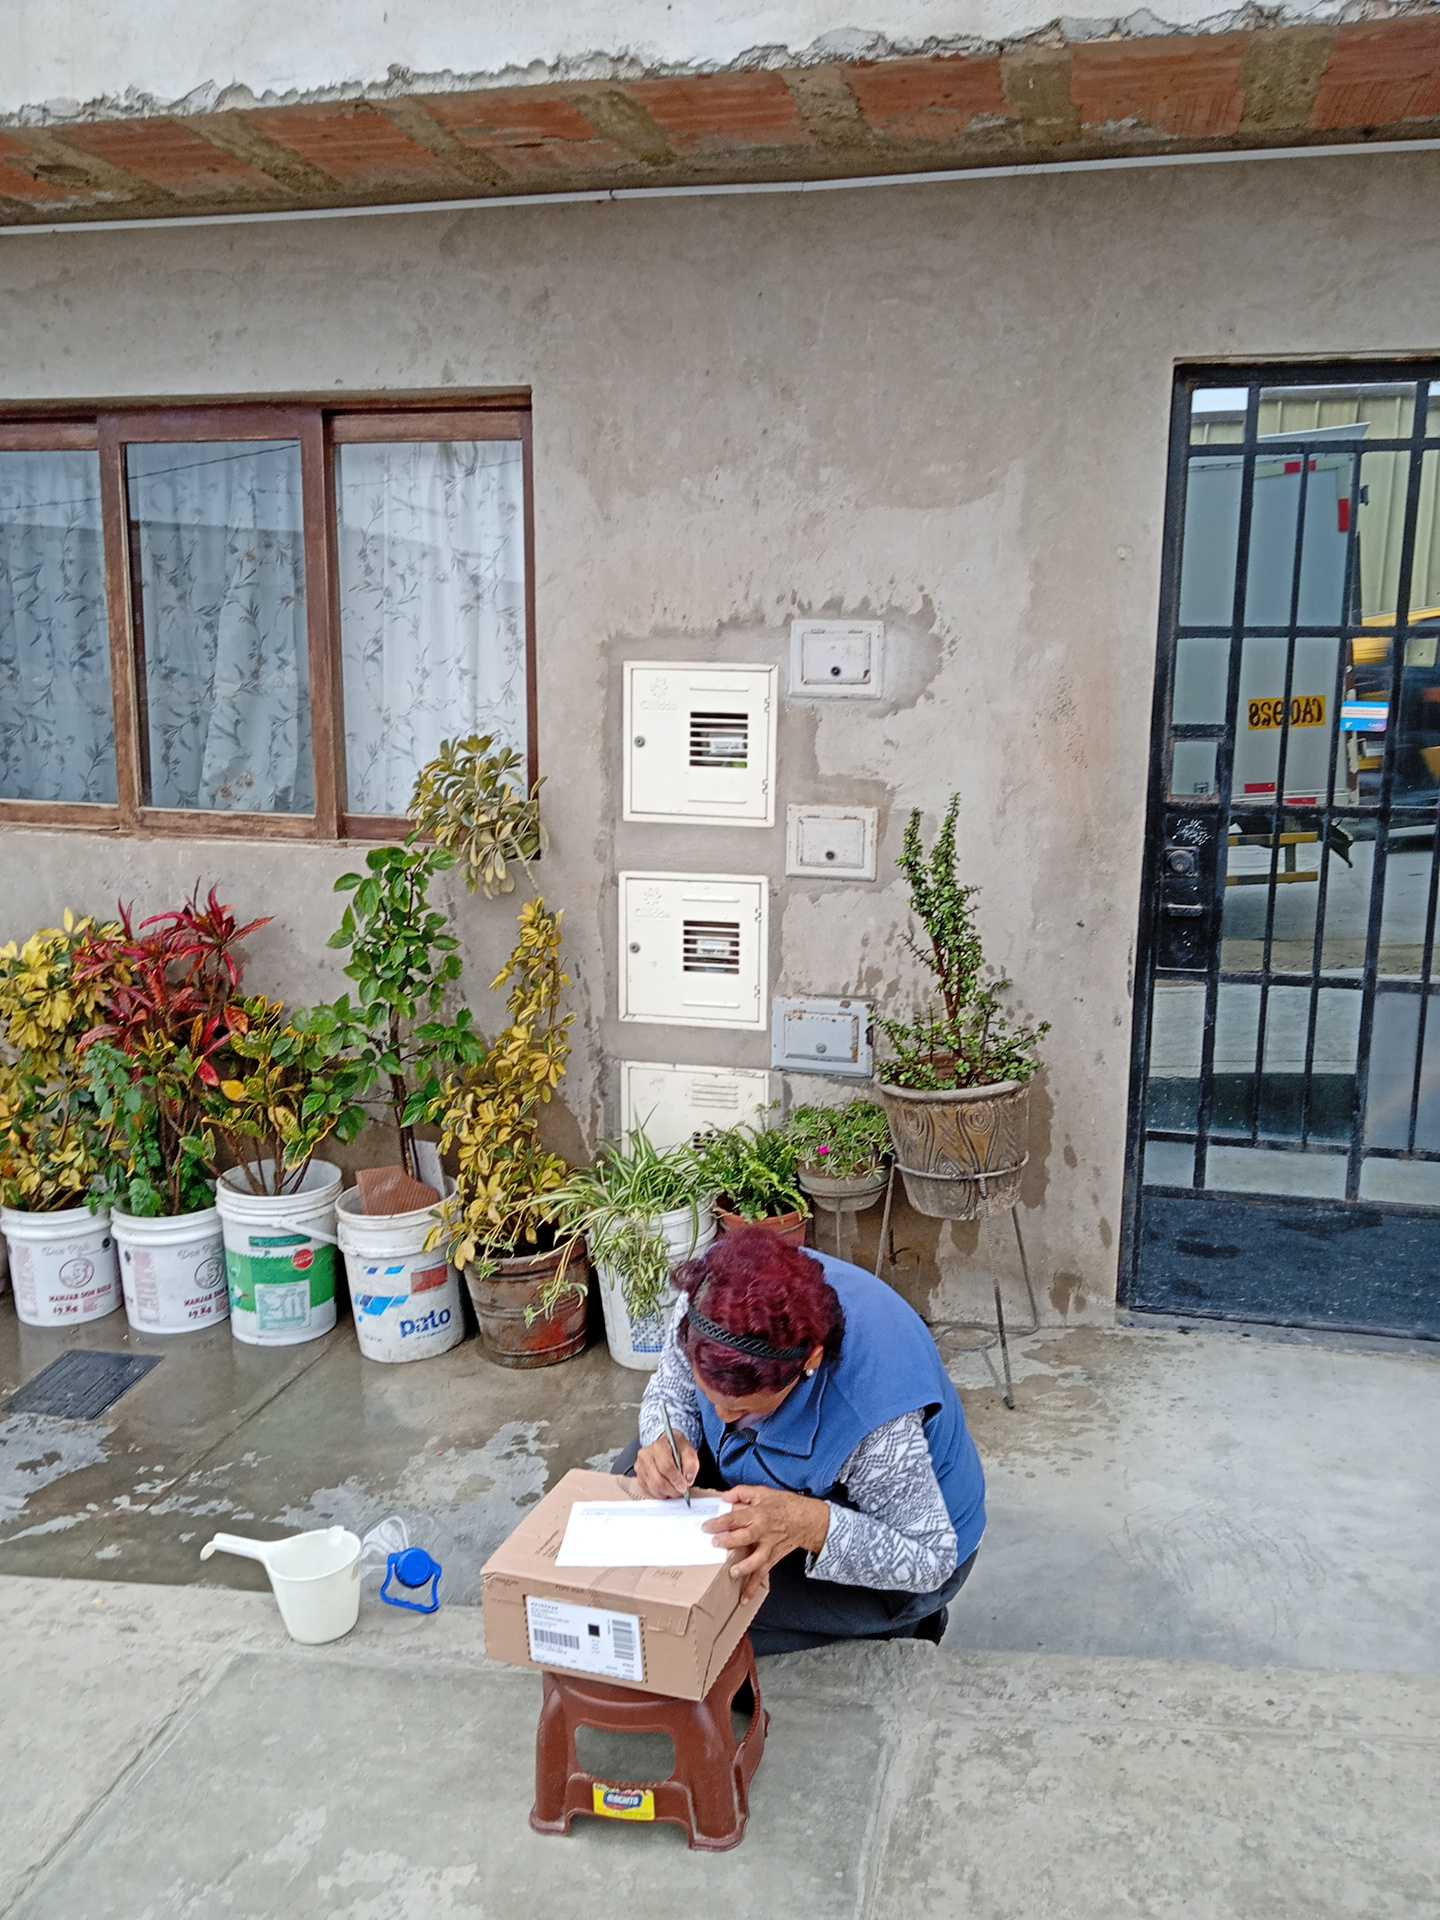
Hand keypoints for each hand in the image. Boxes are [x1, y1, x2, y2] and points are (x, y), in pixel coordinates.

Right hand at [634, 1433, 698, 1499]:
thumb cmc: (676, 1448)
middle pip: (658, 1480)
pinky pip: (648, 1491)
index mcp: (659, 1446)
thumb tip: (688, 1479)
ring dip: (666, 1493)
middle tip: (681, 1492)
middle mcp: (646, 1455)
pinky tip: (666, 1489)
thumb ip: (691, 1464)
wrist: (666, 1446)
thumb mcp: (689, 1451)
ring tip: (675, 1491)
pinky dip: (659, 1494)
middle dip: (672, 1490)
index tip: (684, 1487)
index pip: (666, 1467)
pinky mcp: (638, 1476)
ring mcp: (640, 1466)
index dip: (676, 1480)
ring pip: (652, 1487)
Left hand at [704, 1485, 830, 1602]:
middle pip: (745, 1537)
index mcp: (758, 1514)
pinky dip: (754, 1587)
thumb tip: (724, 1497)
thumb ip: (741, 1493)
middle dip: (729, 1541)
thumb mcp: (762, 1492)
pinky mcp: (772, 1558)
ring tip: (732, 1572)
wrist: (807, 1520)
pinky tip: (744, 1598)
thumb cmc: (784, 1505)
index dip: (720, 1522)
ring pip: (756, 1559)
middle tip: (715, 1544)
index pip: (736, 1518)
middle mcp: (763, 1531)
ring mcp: (768, 1547)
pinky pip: (762, 1574)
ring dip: (744, 1567)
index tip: (706, 1527)